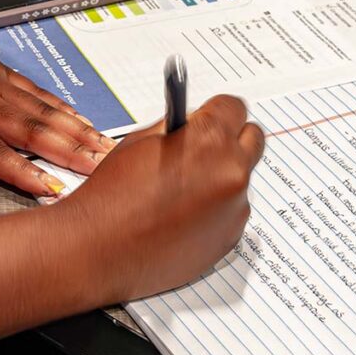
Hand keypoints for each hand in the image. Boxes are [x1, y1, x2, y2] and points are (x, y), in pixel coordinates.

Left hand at [0, 1, 115, 213]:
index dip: (19, 170)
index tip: (49, 188)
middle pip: (25, 128)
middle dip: (64, 150)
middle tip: (99, 170)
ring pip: (35, 108)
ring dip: (70, 128)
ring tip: (101, 147)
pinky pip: (30, 88)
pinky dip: (56, 104)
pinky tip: (76, 117)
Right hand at [59, 95, 264, 303]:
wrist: (103, 247)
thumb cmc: (115, 194)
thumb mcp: (143, 140)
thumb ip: (179, 129)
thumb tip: (195, 125)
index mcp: (210, 140)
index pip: (234, 106)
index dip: (216, 110)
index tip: (209, 116)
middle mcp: (231, 172)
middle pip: (252, 138)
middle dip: (230, 137)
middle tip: (205, 146)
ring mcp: (235, 208)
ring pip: (241, 177)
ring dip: (222, 175)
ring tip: (184, 188)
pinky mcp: (231, 238)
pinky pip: (233, 210)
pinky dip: (216, 207)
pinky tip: (184, 213)